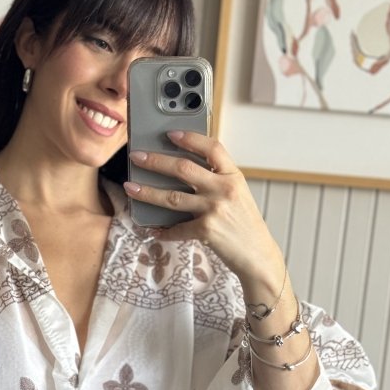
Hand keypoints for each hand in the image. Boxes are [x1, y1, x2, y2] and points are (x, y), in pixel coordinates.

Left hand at [124, 129, 284, 294]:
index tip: (171, 133)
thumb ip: (217, 180)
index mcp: (233, 176)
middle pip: (183, 168)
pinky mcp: (206, 230)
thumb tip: (183, 170)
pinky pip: (177, 228)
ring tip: (131, 187)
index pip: (212, 148)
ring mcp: (215, 209)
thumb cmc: (245, 225)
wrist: (258, 255)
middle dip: (155, 161)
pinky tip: (153, 229)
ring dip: (147, 192)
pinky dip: (163, 230)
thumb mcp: (238, 195)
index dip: (190, 138)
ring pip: (172, 197)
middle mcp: (224, 189)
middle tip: (136, 156)